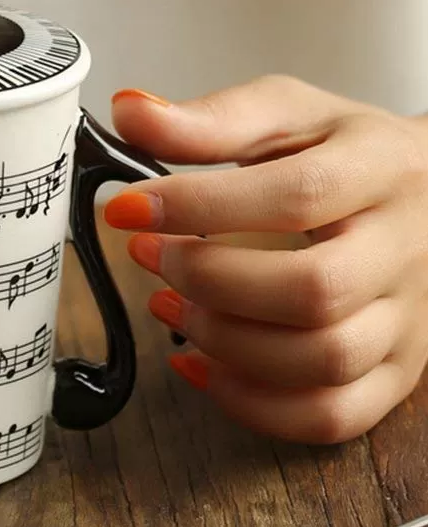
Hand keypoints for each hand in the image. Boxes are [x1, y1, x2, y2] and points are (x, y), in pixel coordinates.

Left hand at [104, 76, 427, 442]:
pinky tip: (199, 364)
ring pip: (323, 361)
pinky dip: (253, 403)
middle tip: (148, 255)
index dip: (199, 206)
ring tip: (167, 302)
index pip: (294, 195)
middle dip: (209, 280)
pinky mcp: (395, 371)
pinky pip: (332, 416)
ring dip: (223, 341)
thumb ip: (209, 119)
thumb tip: (129, 110)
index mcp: (379, 171)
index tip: (127, 207)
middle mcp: (405, 250)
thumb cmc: (346, 152)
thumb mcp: (286, 112)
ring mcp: (407, 320)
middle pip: (314, 290)